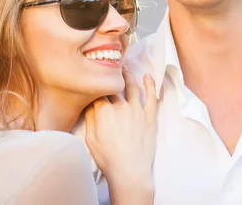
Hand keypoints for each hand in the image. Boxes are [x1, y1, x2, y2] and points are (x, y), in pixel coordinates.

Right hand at [84, 69, 156, 202]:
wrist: (129, 170)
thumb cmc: (108, 158)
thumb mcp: (90, 139)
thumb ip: (90, 119)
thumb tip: (90, 105)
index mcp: (104, 112)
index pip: (98, 93)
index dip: (95, 88)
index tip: (94, 85)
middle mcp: (121, 107)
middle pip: (114, 87)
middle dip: (110, 78)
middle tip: (109, 71)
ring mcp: (137, 110)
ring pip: (132, 87)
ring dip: (127, 76)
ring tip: (125, 70)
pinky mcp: (149, 116)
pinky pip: (152, 96)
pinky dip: (150, 84)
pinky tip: (148, 76)